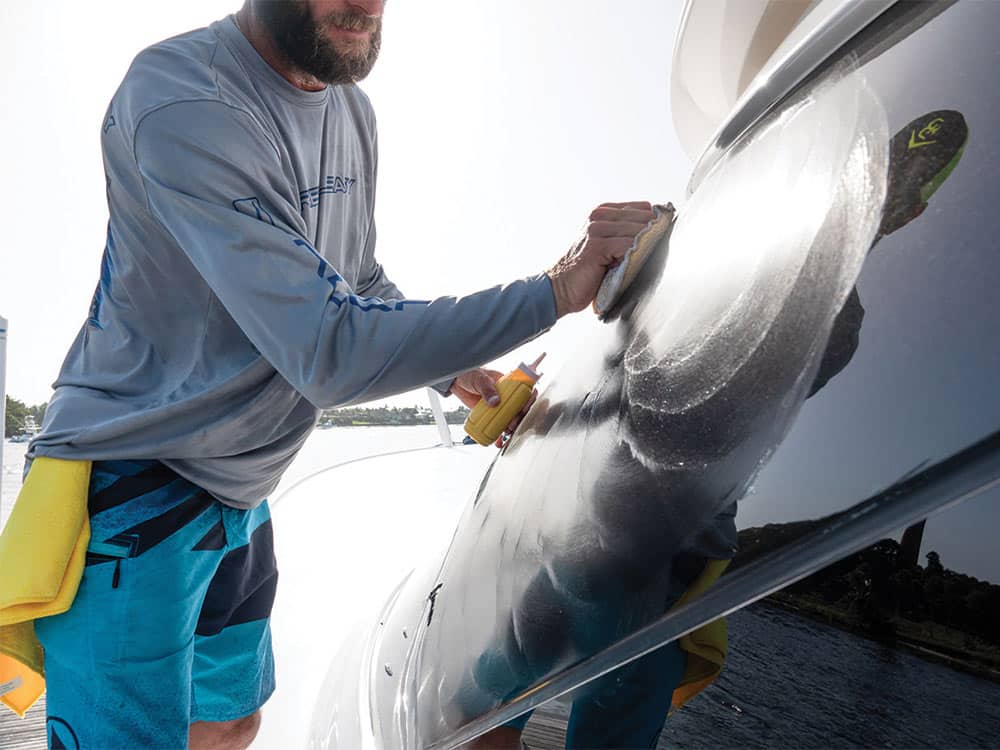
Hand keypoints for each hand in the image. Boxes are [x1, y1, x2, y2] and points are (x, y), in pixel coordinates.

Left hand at [450, 368, 537, 446]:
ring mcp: (499, 406)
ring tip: (507, 433)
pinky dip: (498, 434)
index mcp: (508, 384)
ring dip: (511, 428)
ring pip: (510, 419)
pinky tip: (498, 440)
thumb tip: (495, 402)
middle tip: (513, 423)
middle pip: (519, 409)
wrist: (457, 382)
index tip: (524, 408)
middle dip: (519, 418)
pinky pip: (497, 425)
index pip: (524, 392)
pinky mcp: (490, 414)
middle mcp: (506, 396)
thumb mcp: (480, 380)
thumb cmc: (471, 375)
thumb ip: (487, 389)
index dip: (528, 401)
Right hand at [546, 202, 655, 316]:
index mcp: (602, 212)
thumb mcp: (607, 247)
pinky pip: (628, 245)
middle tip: (664, 247)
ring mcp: (596, 229)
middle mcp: (598, 216)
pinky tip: (636, 264)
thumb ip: (625, 236)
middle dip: (655, 232)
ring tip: (651, 257)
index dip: (657, 221)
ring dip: (647, 245)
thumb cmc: (587, 273)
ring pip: (637, 230)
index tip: (665, 234)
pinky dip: (636, 255)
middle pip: (642, 217)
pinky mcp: (597, 246)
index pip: (642, 207)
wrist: (560, 289)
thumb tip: (658, 234)